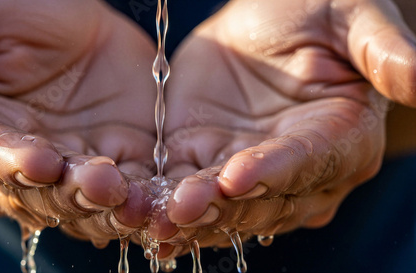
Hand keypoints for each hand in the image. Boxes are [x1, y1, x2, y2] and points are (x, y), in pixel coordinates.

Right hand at [0, 0, 158, 243]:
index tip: (40, 161)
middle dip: (73, 192)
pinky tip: (164, 199)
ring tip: (138, 203)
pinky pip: (135, 185)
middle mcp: (25, 161)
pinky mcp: (120, 157)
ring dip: (114, 206)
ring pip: (92, 200)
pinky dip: (148, 196)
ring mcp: (76, 164)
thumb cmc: (5, 9)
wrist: (63, 15)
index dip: (13, 162)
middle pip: (46, 192)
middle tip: (100, 185)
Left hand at [145, 0, 415, 256]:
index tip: (239, 173)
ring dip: (189, 215)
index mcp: (339, 136)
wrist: (271, 18)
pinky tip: (139, 217)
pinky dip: (163, 204)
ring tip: (155, 223)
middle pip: (262, 197)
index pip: (309, 160)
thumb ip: (382, 52)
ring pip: (221, 203)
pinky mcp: (205, 157)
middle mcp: (295, 167)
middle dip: (223, 205)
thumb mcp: (353, 17)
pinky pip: (184, 186)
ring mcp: (246, 167)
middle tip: (185, 208)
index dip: (275, 169)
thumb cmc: (320, 12)